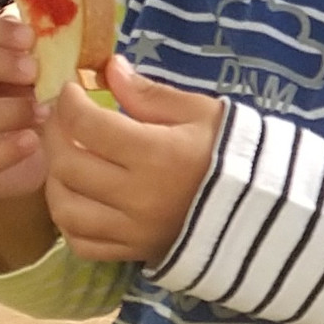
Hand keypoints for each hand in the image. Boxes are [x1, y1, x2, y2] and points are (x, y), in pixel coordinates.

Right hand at [0, 16, 48, 200]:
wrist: (23, 165)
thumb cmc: (20, 110)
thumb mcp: (26, 78)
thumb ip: (32, 56)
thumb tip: (53, 32)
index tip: (29, 35)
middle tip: (33, 70)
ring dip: (7, 110)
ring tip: (42, 111)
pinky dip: (4, 151)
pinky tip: (31, 141)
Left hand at [43, 56, 224, 263]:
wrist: (267, 208)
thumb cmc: (233, 153)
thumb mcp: (201, 113)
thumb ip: (151, 94)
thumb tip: (110, 69)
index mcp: (157, 154)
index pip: (87, 125)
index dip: (69, 102)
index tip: (72, 91)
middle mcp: (138, 196)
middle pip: (68, 165)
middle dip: (56, 135)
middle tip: (64, 120)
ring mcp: (134, 230)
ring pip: (66, 208)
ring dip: (57, 180)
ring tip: (68, 160)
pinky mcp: (135, 253)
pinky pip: (83, 244)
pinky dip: (70, 223)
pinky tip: (80, 199)